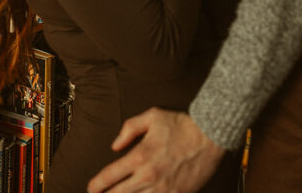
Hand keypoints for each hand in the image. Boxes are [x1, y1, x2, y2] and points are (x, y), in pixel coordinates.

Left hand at [86, 109, 224, 192]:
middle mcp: (149, 175)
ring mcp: (162, 189)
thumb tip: (115, 146)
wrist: (210, 136)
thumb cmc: (181, 124)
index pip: (110, 175)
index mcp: (141, 155)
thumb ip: (129, 128)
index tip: (91, 188)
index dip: (97, 184)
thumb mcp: (152, 116)